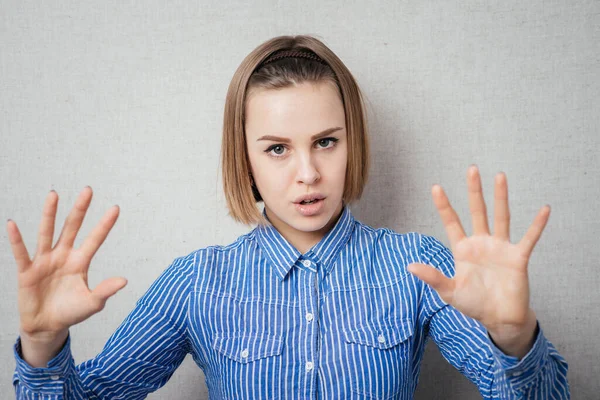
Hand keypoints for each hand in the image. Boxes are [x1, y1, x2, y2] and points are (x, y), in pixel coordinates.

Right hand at [7, 187, 126, 340]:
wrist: (47, 326)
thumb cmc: (71, 312)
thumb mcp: (92, 303)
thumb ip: (105, 290)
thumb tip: (124, 280)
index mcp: (80, 262)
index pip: (95, 239)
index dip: (104, 225)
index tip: (116, 208)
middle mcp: (63, 256)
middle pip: (72, 228)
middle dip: (80, 210)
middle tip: (88, 190)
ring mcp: (44, 261)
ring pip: (47, 233)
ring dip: (50, 214)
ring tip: (54, 194)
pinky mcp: (27, 271)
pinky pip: (21, 253)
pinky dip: (16, 239)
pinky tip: (12, 224)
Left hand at [407, 166, 548, 355]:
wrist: (499, 320)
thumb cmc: (474, 304)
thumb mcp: (449, 292)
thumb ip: (433, 277)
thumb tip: (409, 266)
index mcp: (463, 249)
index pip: (452, 222)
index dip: (444, 205)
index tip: (435, 187)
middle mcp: (481, 243)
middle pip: (476, 211)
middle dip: (473, 191)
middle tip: (471, 169)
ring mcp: (500, 248)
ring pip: (500, 217)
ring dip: (501, 197)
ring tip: (500, 176)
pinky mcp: (517, 257)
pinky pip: (529, 238)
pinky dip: (537, 224)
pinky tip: (544, 209)